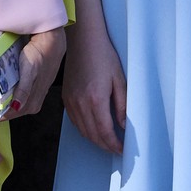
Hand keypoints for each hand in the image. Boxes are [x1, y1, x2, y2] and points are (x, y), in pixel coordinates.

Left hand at [11, 28, 65, 117]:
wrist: (51, 44)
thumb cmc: (39, 56)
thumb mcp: (30, 72)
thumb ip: (24, 90)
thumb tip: (16, 107)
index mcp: (32, 103)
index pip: (8, 116)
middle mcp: (34, 104)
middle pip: (11, 113)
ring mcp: (34, 99)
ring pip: (13, 107)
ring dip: (2, 104)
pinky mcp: (34, 92)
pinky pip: (17, 100)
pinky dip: (8, 97)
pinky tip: (3, 92)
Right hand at [61, 20, 126, 153]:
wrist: (83, 40)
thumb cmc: (104, 56)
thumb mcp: (119, 79)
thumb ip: (122, 105)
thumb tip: (124, 126)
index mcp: (96, 99)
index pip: (105, 131)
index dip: (114, 144)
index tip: (123, 150)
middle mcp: (80, 104)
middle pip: (92, 135)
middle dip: (106, 146)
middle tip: (117, 150)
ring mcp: (70, 102)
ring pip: (83, 131)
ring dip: (95, 140)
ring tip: (108, 143)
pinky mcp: (66, 98)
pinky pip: (75, 121)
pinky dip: (85, 130)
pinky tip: (94, 130)